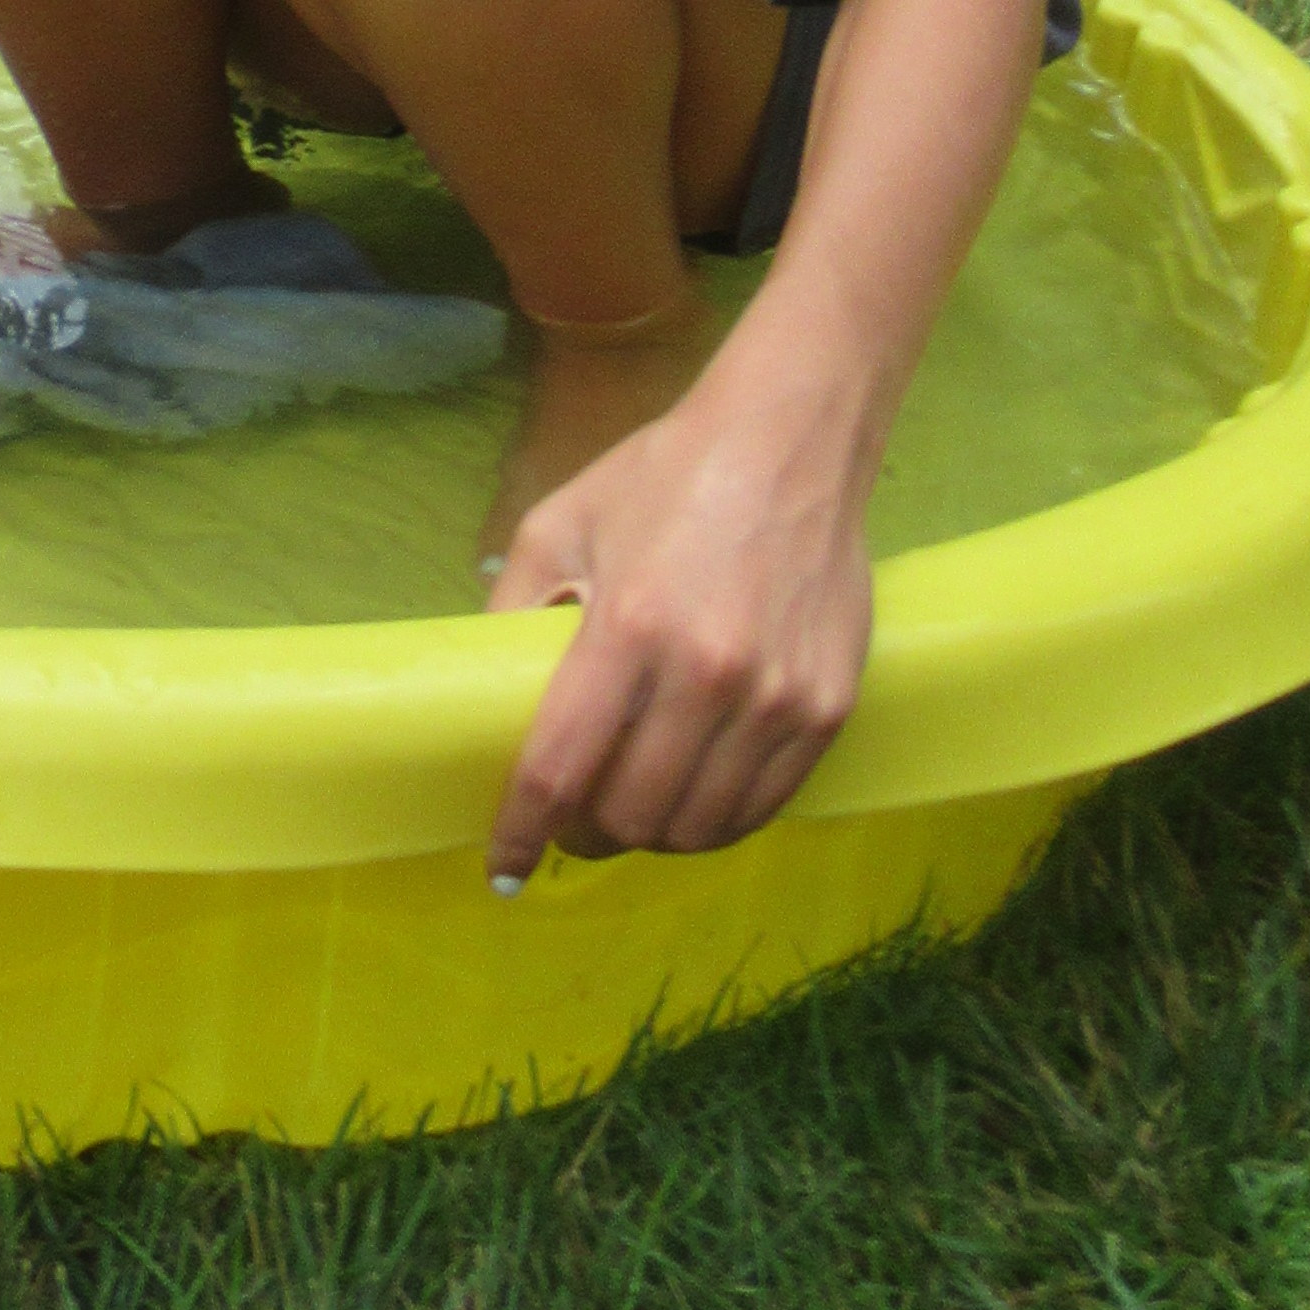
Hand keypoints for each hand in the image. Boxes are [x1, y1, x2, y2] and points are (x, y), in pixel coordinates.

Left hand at [484, 377, 872, 882]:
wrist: (790, 442)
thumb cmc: (666, 476)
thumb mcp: (561, 523)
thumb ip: (514, 609)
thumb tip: (482, 695)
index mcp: (629, 625)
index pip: (559, 768)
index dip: (519, 830)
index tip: (500, 867)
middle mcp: (707, 673)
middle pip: (629, 814)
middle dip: (585, 833)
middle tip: (571, 819)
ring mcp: (776, 699)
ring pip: (696, 827)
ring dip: (651, 836)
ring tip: (631, 811)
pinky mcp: (827, 709)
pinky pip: (761, 807)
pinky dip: (716, 822)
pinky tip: (692, 799)